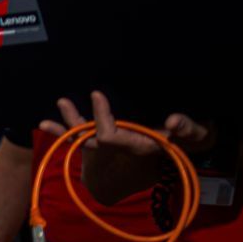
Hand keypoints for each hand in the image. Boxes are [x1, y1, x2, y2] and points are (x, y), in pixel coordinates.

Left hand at [40, 91, 211, 203]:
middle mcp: (124, 147)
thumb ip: (189, 127)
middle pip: (90, 141)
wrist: (198, 144)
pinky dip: (76, 127)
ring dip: (67, 128)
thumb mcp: (199, 132)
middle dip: (71, 127)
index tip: (96, 94)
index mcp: (139, 146)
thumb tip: (173, 120)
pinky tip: (57, 120)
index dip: (101, 117)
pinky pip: (92, 135)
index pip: (110, 136)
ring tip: (43, 122)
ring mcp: (120, 144)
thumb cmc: (199, 135)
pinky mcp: (118, 138)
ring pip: (87, 139)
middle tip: (59, 105)